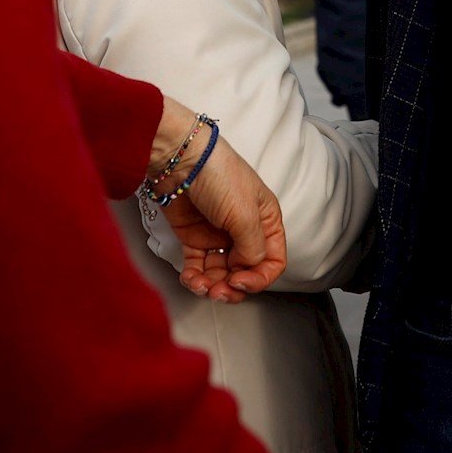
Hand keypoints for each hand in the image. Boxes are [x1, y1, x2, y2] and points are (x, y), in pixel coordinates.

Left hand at [147, 106, 286, 302]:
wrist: (178, 161)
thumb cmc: (218, 174)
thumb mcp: (245, 213)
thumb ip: (253, 247)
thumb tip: (248, 269)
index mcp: (266, 221)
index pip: (273, 261)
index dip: (259, 277)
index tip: (240, 281)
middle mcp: (245, 231)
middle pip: (246, 272)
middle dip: (232, 287)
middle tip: (219, 291)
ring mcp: (218, 236)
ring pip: (221, 274)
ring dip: (211, 286)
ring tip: (200, 284)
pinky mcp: (194, 239)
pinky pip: (198, 268)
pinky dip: (195, 278)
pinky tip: (191, 279)